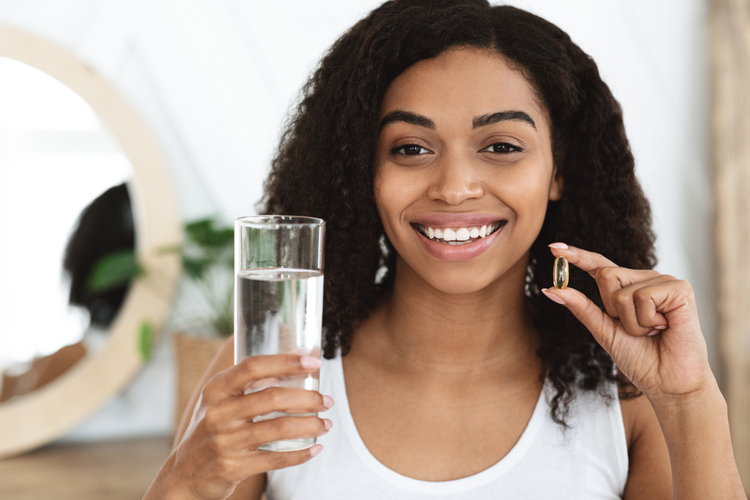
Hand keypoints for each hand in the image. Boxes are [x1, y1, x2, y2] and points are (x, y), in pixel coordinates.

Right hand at [167, 354, 332, 499]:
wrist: (184, 476)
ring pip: (278, 429)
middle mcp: (218, 413)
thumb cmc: (212, 430)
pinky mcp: (232, 467)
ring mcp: (224, 441)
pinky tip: (314, 448)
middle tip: (326, 401)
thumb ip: (250, 383)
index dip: (286, 362)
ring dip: (309, 425)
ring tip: (325, 424)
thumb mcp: (221, 402)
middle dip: (307, 398)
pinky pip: (275, 458)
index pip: (253, 367)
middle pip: (272, 398)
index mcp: (217, 390)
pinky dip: (300, 454)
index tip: (314, 363)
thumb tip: (297, 361)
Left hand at [541, 243, 713, 401]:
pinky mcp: (680, 288)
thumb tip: (550, 289)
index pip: (599, 266)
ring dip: (632, 322)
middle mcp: (645, 279)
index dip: (577, 255)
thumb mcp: (603, 330)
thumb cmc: (640, 358)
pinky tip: (665, 328)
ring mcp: (663, 282)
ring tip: (653, 331)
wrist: (668, 382)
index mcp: (628, 288)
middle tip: (636, 328)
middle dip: (612, 309)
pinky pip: (644, 297)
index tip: (553, 248)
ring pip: (622, 291)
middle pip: (606, 275)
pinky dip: (647, 320)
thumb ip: (581, 307)